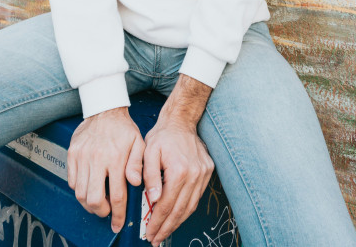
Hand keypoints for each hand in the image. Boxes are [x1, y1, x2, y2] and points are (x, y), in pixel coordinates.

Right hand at [66, 107, 144, 232]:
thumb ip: (137, 164)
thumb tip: (136, 183)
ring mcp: (82, 156)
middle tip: (107, 212)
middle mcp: (97, 158)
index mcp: (116, 158)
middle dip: (101, 211)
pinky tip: (89, 187)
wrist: (104, 109)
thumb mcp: (139, 143)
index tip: (118, 223)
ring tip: (98, 203)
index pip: (117, 195)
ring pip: (80, 193)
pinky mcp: (72, 154)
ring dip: (88, 204)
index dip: (118, 214)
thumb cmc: (124, 129)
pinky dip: (79, 189)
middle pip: (94, 198)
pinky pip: (71, 181)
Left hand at [143, 77, 213, 245]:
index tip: (149, 233)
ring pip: (190, 206)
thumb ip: (150, 176)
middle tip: (155, 239)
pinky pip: (196, 197)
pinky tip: (177, 216)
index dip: (157, 221)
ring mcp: (203, 174)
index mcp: (179, 170)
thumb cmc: (162, 136)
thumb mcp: (149, 152)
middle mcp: (195, 174)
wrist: (181, 121)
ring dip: (177, 222)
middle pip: (180, 210)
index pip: (166, 204)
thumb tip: (154, 199)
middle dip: (166, 227)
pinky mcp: (207, 172)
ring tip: (165, 232)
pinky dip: (186, 209)